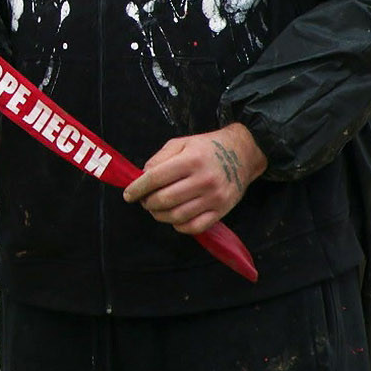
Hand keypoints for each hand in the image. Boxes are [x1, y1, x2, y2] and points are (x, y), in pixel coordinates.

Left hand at [123, 123, 266, 234]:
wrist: (242, 153)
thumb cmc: (207, 147)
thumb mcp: (180, 143)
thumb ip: (159, 159)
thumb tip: (142, 177)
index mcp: (190, 160)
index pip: (155, 178)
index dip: (137, 189)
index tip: (128, 195)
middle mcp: (203, 180)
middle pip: (165, 199)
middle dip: (148, 203)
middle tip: (144, 200)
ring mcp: (214, 197)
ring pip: (178, 216)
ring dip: (160, 215)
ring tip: (156, 209)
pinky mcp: (222, 210)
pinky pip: (196, 227)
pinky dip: (179, 226)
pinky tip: (174, 218)